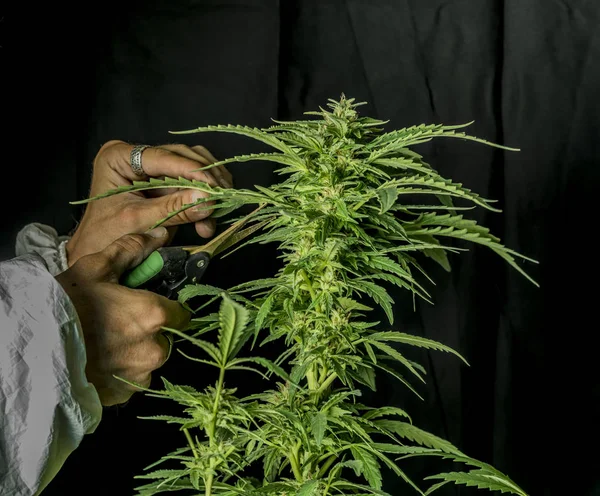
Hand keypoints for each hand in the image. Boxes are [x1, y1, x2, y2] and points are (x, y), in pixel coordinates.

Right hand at [56, 227, 190, 405]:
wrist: (33, 351)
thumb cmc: (66, 306)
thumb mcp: (96, 268)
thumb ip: (132, 250)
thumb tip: (160, 235)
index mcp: (154, 315)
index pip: (183, 314)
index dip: (169, 308)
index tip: (151, 306)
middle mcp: (154, 349)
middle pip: (166, 337)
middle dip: (149, 331)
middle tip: (120, 323)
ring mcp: (140, 375)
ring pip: (149, 360)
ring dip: (136, 352)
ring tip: (106, 343)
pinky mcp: (124, 394)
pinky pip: (133, 380)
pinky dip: (122, 372)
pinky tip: (100, 360)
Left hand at [66, 140, 232, 265]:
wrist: (95, 253)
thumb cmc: (105, 237)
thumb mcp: (139, 222)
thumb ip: (174, 209)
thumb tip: (208, 199)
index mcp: (119, 157)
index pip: (163, 156)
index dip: (192, 170)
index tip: (214, 186)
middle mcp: (137, 156)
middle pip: (182, 158)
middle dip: (204, 181)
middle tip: (221, 200)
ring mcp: (153, 169)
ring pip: (193, 169)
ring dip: (208, 192)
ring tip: (217, 213)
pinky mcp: (165, 184)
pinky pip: (192, 187)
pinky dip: (203, 203)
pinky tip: (208, 221)